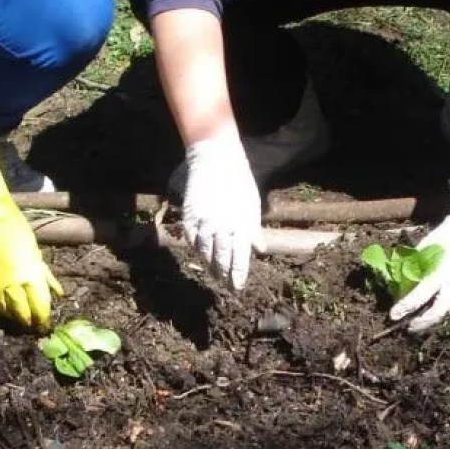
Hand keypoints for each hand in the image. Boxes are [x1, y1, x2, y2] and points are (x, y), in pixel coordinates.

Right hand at [180, 128, 263, 289]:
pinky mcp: (189, 216)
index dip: (237, 275)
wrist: (217, 160)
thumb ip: (253, 230)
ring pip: (204, 252)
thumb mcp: (252, 207)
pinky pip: (191, 239)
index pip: (239, 259)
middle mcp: (222, 228)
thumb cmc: (240, 183)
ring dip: (209, 265)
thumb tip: (260, 249)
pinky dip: (196, 248)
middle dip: (223, 275)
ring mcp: (204, 222)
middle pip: (221, 259)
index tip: (237, 287)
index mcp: (241, 227)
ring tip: (213, 272)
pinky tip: (200, 254)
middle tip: (225, 284)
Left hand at [388, 214, 449, 332]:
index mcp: (439, 271)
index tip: (393, 316)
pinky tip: (446, 315)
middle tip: (410, 328)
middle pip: (438, 311)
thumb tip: (398, 286)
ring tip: (425, 323)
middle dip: (423, 323)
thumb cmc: (443, 238)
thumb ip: (413, 266)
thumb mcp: (424, 248)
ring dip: (438, 320)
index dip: (406, 306)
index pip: (420, 294)